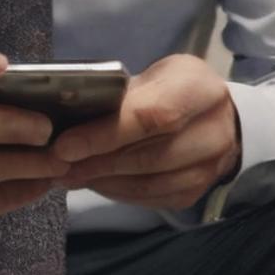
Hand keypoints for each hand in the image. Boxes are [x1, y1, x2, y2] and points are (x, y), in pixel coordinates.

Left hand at [51, 54, 241, 212]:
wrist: (219, 118)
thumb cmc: (175, 89)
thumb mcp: (154, 76)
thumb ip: (121, 95)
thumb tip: (67, 119)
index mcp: (200, 90)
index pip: (150, 117)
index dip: (104, 135)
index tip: (64, 146)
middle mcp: (214, 132)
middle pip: (147, 156)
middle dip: (95, 162)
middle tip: (55, 164)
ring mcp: (209, 168)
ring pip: (147, 183)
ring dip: (100, 181)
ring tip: (66, 174)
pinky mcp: (196, 192)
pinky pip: (150, 198)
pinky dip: (116, 192)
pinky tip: (93, 182)